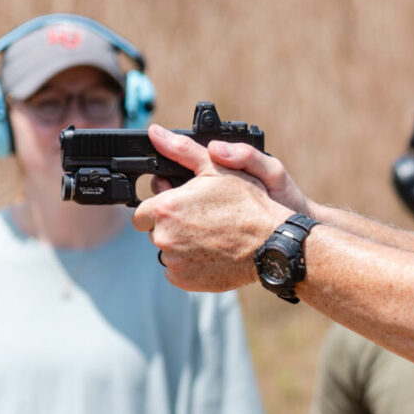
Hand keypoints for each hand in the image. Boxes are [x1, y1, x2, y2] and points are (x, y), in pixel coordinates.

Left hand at [131, 124, 291, 291]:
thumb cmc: (247, 204)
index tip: (180, 207)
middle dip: (171, 226)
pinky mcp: (185, 281)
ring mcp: (174, 262)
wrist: (270, 244)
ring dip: (180, 245)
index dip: (161, 208)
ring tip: (209, 236)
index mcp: (165, 208)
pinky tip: (210, 253)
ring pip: (167, 252)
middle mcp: (164, 237)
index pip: (142, 212)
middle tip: (200, 220)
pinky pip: (177, 271)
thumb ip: (181, 150)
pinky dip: (189, 265)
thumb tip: (155, 133)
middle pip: (154, 232)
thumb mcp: (215, 169)